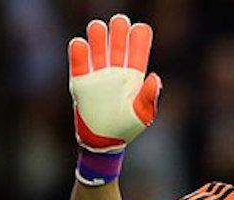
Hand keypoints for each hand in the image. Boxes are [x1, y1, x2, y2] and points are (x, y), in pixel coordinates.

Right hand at [67, 14, 160, 153]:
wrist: (101, 145)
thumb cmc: (125, 130)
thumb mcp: (141, 115)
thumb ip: (149, 97)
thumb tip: (155, 78)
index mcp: (134, 77)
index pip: (138, 50)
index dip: (139, 38)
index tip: (137, 30)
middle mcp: (116, 73)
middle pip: (117, 45)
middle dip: (118, 31)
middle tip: (118, 21)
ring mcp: (98, 77)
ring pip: (98, 50)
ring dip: (97, 37)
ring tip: (97, 27)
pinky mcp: (81, 84)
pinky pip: (79, 64)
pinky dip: (78, 53)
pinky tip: (79, 43)